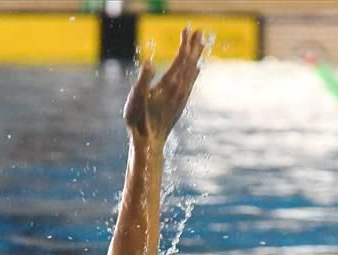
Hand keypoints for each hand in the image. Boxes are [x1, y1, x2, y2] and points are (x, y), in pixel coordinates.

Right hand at [124, 28, 203, 147]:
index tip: (187, 29)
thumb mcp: (136, 98)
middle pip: (190, 62)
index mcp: (169, 84)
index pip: (180, 58)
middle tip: (200, 31)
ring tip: (201, 44)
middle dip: (194, 46)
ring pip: (192, 71)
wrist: (149, 142)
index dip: (185, 43)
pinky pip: (190, 83)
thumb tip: (149, 61)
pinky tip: (196, 70)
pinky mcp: (180, 104)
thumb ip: (143, 79)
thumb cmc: (139, 121)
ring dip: (196, 56)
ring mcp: (181, 97)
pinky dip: (194, 72)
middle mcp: (179, 88)